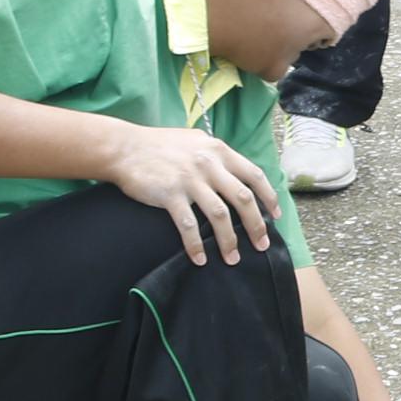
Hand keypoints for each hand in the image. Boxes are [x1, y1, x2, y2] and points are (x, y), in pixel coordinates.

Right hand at [104, 123, 281, 263]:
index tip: (276, 216)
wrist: (124, 148)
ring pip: (220, 215)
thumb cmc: (160, 145)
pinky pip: (189, 225)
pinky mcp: (170, 194)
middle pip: (243, 198)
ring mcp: (190, 179)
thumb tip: (235, 174)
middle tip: (262, 245)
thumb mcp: (196, 141)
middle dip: (256, 225)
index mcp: (219, 150)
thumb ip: (216, 155)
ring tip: (233, 258)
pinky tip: (200, 259)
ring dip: (229, 241)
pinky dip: (196, 245)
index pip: (254, 175)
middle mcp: (209, 163)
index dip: (269, 197)